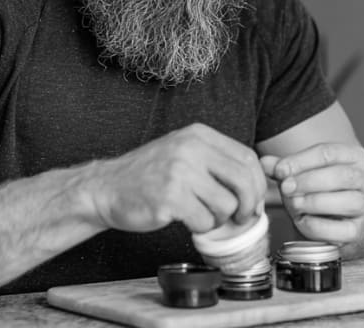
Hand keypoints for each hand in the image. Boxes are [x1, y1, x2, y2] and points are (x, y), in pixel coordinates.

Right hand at [84, 123, 266, 234]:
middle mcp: (190, 149)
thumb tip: (257, 186)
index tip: (254, 200)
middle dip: (248, 205)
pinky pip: (205, 221)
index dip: (258, 184)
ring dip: (218, 218)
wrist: (105, 188)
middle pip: (243, 181)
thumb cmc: (148, 175)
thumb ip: (216, 161)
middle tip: (241, 217)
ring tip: (200, 214)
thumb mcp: (183, 153)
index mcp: (198, 135)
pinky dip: (201, 227)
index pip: (247, 158)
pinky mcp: (170, 198)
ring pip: (226, 205)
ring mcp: (179, 172)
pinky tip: (186, 220)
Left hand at [260, 143, 363, 244]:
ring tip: (293, 203)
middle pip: (342, 175)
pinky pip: (341, 229)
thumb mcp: (300, 173)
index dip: (301, 161)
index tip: (279, 170)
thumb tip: (264, 163)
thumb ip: (283, 167)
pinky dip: (317, 226)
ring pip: (348, 201)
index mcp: (354, 157)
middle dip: (309, 181)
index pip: (329, 153)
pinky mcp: (357, 232)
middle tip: (285, 187)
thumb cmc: (317, 189)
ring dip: (315, 202)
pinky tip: (301, 220)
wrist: (336, 220)